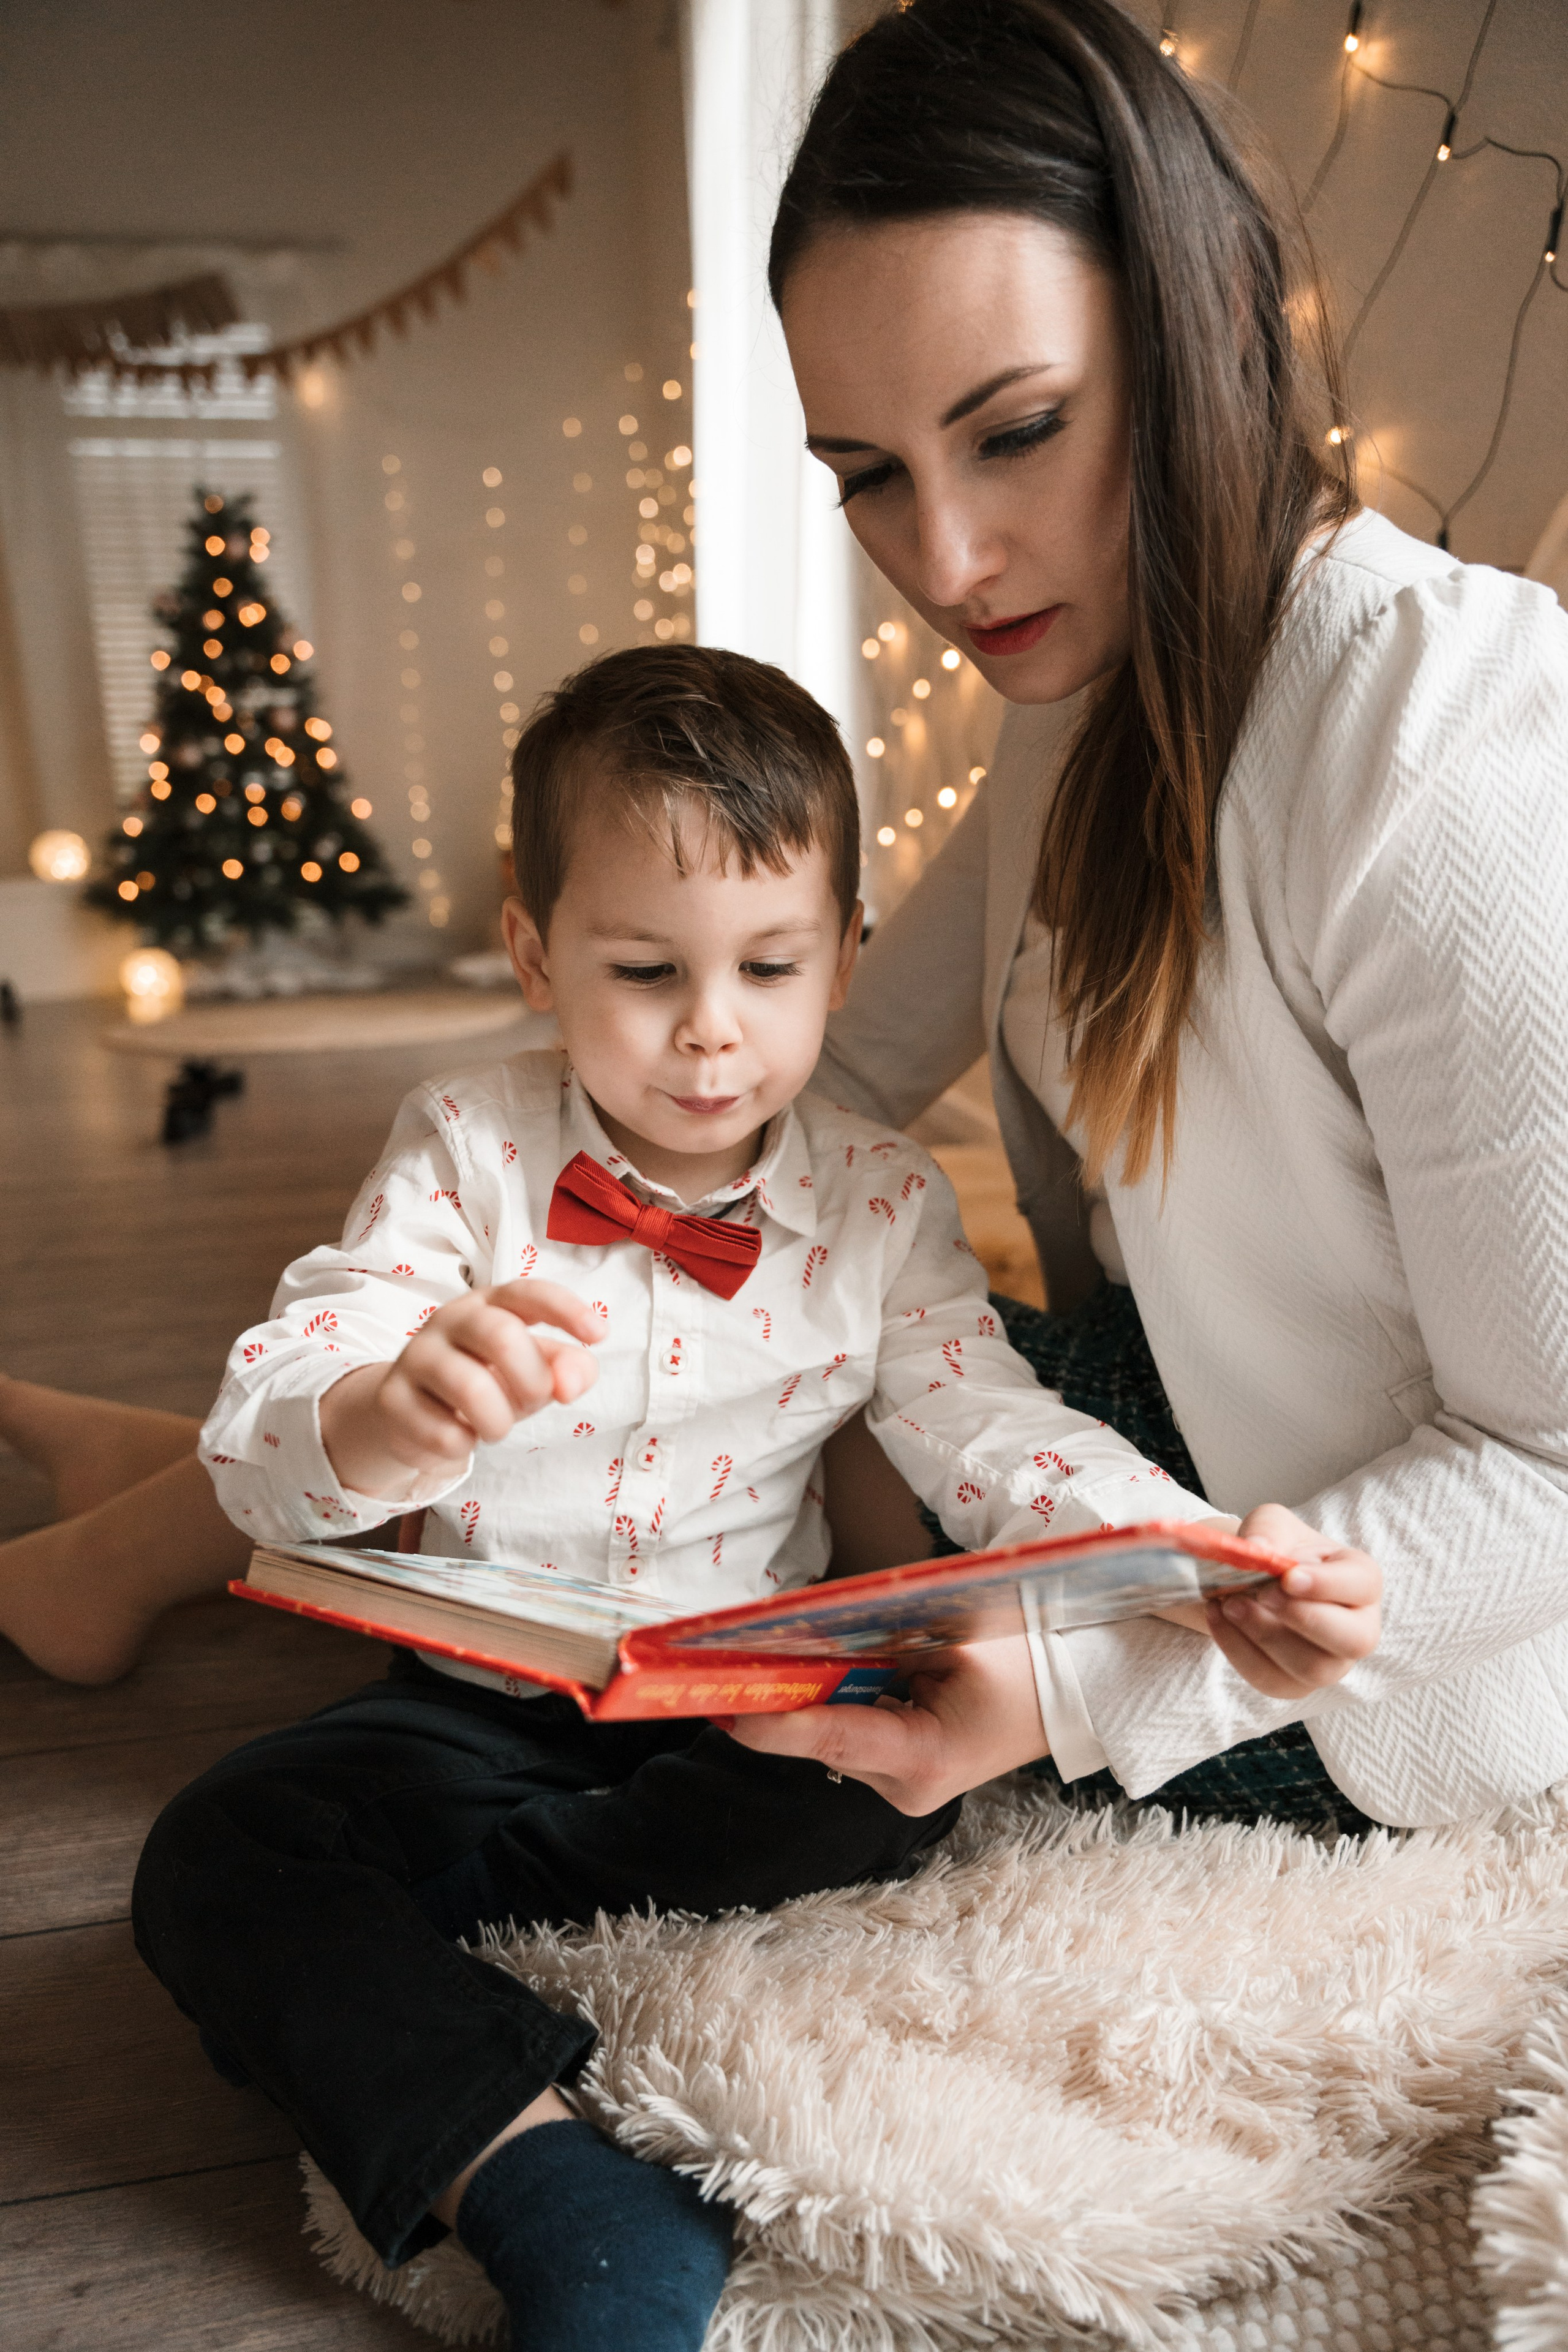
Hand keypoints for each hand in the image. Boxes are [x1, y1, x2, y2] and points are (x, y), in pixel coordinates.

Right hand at [319, 1279, 602, 1497]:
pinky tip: (458, 1436)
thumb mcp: (534, 1372)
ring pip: (470, 1388)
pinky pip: (443, 1432)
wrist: (413, 1415)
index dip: (565, 1309)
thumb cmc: (488, 1382)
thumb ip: (567, 1369)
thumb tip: (572, 1383)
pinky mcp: (392, 1397)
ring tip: (495, 1426)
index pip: (527, 1292)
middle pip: (502, 1336)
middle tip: (534, 1401)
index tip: (599, 1334)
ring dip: (498, 1421)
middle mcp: (449, 1319)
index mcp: (489, 1303)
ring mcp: (416, 1355)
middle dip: (532, 1380)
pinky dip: (463, 1446)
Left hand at [728, 1632, 1047, 1816]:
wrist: (1066, 1702)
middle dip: (776, 1705)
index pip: (839, 1737)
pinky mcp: (898, 1781)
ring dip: (800, 1705)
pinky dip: (829, 1710)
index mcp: (927, 1756)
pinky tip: (799, 1680)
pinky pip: (848, 1741)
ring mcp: (901, 1791)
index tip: (730, 1708)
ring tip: (749, 1668)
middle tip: (714, 1673)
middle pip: (823, 1741)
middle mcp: (907, 1787)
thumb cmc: (1019, 1665)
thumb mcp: (950, 1644)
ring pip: (830, 1742)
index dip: (780, 1724)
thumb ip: (880, 1646)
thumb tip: (810, 1635)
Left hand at [1203, 1502, 1381, 1698]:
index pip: (1362, 1585)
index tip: (1287, 1575)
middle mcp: (1357, 1628)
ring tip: (1229, 1603)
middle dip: (1304, 1618)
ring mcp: (1330, 1664)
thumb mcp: (1273, 1524)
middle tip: (1260, 1593)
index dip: (1328, 1584)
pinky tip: (1219, 1617)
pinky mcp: (1293, 1685)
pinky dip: (1238, 1650)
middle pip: (1353, 1640)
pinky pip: (1271, 1680)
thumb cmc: (1278, 1550)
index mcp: (1361, 1581)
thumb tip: (1257, 1547)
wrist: (1253, 1581)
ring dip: (1265, 1635)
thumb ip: (1269, 1529)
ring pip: (1312, 1667)